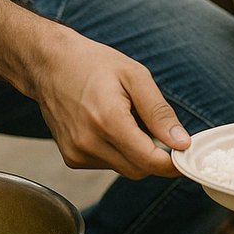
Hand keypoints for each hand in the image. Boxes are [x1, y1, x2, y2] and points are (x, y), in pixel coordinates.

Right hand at [22, 28, 189, 178]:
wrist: (49, 64)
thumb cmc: (92, 64)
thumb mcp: (135, 76)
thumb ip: (159, 112)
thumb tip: (181, 142)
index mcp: (108, 121)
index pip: (149, 161)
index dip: (172, 162)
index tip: (185, 153)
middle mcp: (89, 143)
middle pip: (139, 169)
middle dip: (156, 155)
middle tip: (159, 129)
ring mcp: (77, 153)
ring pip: (124, 169)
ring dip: (136, 153)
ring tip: (128, 119)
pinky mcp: (71, 158)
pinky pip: (107, 165)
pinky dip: (118, 152)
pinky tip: (110, 126)